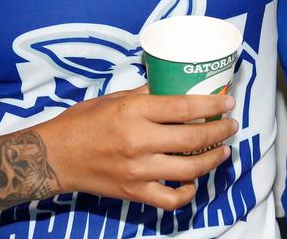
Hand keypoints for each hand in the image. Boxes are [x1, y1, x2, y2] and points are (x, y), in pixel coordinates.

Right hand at [43, 86, 237, 209]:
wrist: (55, 156)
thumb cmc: (83, 122)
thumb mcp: (114, 98)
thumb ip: (145, 94)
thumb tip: (174, 87)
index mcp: (134, 112)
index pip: (183, 107)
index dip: (212, 104)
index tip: (229, 102)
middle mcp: (139, 141)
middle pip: (193, 137)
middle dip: (219, 131)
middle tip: (230, 125)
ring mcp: (138, 170)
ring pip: (189, 169)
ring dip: (212, 159)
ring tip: (222, 150)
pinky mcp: (134, 192)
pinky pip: (171, 199)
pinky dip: (188, 193)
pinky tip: (194, 182)